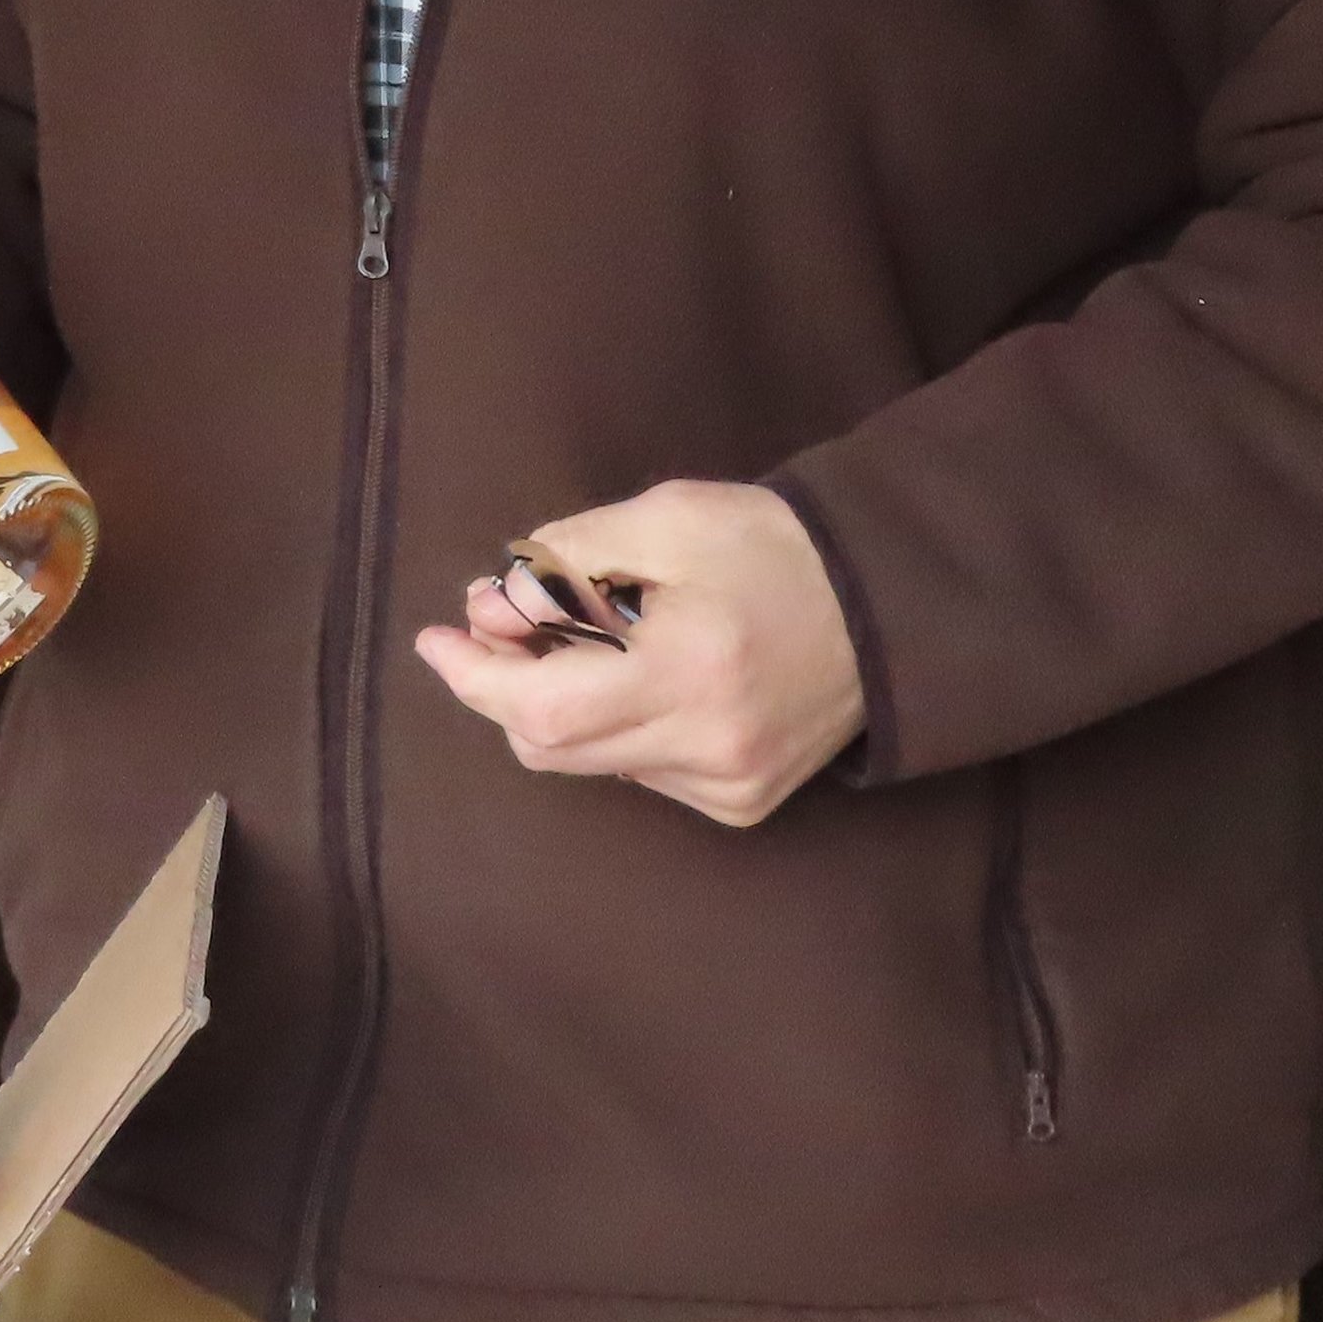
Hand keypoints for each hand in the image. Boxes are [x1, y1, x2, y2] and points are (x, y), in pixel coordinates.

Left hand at [414, 479, 865, 826]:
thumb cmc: (769, 544)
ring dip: (560, 704)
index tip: (435, 638)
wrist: (887, 600)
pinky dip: (616, 727)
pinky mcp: (740, 802)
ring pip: (588, 763)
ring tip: (587, 636)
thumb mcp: (663, 518)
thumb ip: (564, 564)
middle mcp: (709, 744)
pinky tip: (650, 677)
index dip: (474, 677)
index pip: (541, 707)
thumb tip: (486, 613)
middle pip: (549, 745)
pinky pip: (637, 773)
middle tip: (506, 620)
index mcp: (690, 668)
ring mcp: (728, 784)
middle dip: (505, 686)